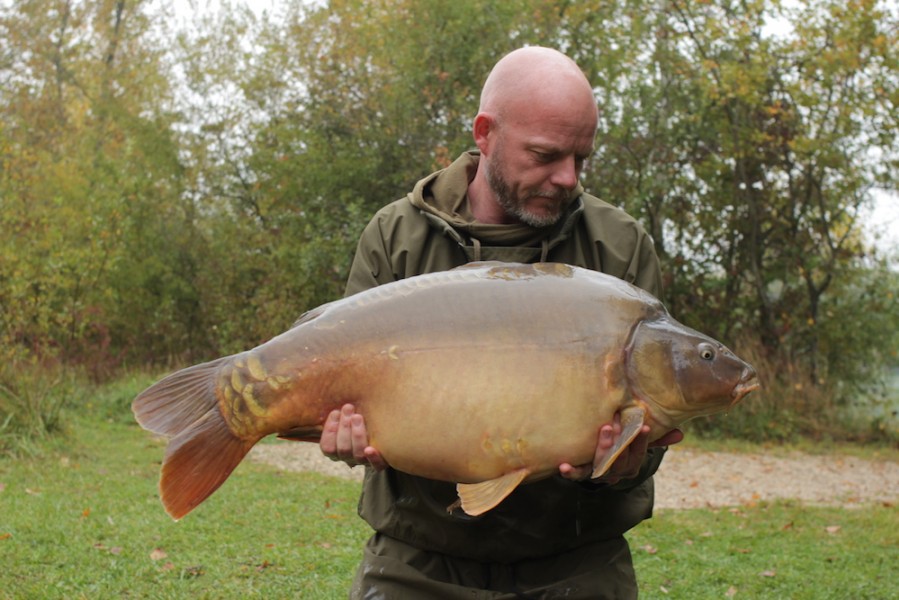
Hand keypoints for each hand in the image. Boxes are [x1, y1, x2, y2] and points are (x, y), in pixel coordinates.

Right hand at [319, 403, 387, 469]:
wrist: (384, 430)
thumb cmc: (359, 417)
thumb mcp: (346, 414)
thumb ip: (339, 411)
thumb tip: (329, 385)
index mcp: (336, 450)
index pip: (327, 447)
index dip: (329, 431)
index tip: (335, 412)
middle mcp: (349, 459)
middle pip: (342, 449)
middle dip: (344, 427)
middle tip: (348, 408)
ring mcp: (364, 462)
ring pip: (357, 454)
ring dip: (356, 435)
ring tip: (358, 416)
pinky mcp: (379, 464)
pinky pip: (376, 466)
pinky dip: (373, 458)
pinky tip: (370, 449)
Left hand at [559, 412, 683, 483]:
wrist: (594, 465)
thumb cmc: (619, 448)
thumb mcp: (636, 442)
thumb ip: (656, 438)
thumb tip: (680, 434)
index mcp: (630, 466)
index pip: (638, 455)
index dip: (642, 442)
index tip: (645, 426)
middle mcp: (616, 474)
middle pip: (621, 461)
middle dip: (621, 442)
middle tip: (618, 422)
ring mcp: (598, 475)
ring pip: (602, 466)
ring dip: (603, 448)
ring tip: (605, 429)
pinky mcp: (581, 474)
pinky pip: (577, 475)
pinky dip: (571, 472)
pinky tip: (564, 466)